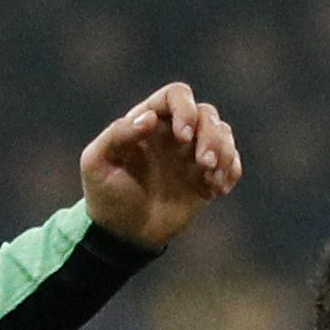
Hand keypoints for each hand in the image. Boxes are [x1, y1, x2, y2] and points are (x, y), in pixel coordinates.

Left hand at [80, 84, 240, 250]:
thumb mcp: (97, 163)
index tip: (182, 137)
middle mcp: (174, 133)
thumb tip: (149, 118)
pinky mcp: (206, 178)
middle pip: (207, 113)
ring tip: (211, 180)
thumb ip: (117, 135)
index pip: (177, 95)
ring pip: (223, 133)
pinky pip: (232, 162)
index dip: (185, 109)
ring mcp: (192, 154)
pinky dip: (232, 171)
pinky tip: (217, 190)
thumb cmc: (106, 195)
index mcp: (149, 120)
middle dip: (211, 136)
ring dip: (224, 153)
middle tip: (203, 163)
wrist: (123, 235)